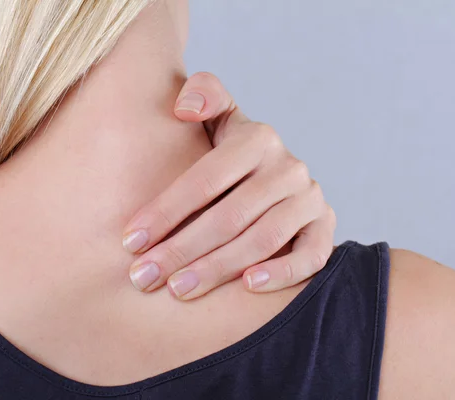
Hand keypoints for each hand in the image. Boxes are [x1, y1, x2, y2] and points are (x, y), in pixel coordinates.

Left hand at [123, 72, 335, 299]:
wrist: (274, 174)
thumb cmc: (228, 154)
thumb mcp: (218, 118)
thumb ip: (203, 96)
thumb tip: (184, 108)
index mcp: (257, 138)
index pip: (205, 179)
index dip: (165, 211)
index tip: (130, 241)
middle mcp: (288, 167)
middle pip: (230, 216)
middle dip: (182, 249)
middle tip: (144, 277)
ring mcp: (309, 198)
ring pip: (263, 239)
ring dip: (218, 268)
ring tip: (178, 289)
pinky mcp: (324, 226)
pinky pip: (312, 255)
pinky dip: (282, 272)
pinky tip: (247, 286)